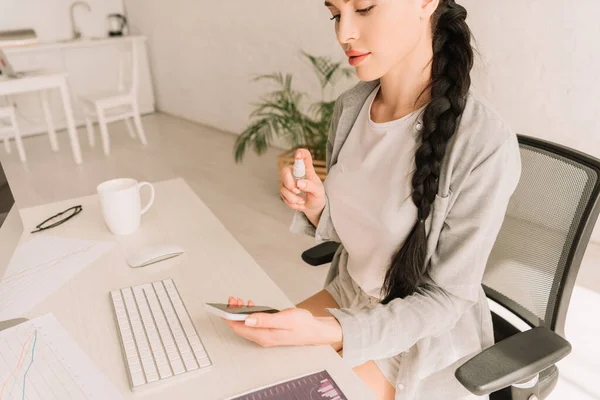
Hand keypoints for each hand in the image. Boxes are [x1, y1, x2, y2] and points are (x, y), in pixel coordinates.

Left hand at [222, 296, 342, 350]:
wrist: (315, 330)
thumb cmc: (303, 325)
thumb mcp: (285, 319)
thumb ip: (265, 320)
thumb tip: (247, 320)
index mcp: (264, 335)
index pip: (239, 328)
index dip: (229, 318)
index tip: (224, 307)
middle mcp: (263, 337)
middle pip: (241, 327)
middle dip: (233, 313)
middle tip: (233, 300)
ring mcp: (265, 335)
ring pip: (246, 325)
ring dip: (240, 313)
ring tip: (238, 301)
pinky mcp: (269, 331)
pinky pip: (253, 324)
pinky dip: (249, 314)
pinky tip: (250, 307)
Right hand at [279, 149, 325, 218]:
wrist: (313, 207)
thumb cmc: (317, 195)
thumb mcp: (318, 191)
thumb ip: (310, 186)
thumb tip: (299, 183)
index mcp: (307, 169)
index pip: (304, 157)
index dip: (300, 153)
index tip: (298, 155)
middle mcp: (295, 173)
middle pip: (285, 170)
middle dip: (289, 183)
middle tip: (298, 191)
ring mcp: (288, 181)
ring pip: (283, 186)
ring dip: (293, 197)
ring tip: (302, 201)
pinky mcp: (284, 190)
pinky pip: (283, 195)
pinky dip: (291, 202)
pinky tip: (298, 203)